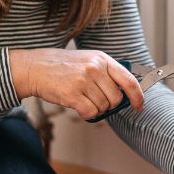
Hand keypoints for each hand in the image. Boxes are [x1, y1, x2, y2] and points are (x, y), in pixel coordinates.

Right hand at [9, 48, 143, 119]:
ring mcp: (84, 81)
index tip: (139, 107)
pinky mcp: (72, 94)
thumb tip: (126, 95)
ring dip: (95, 108)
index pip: (129, 81)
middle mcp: (95, 68)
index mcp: (102, 59)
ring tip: (82, 98)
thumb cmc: (62, 66)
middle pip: (116, 99)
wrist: (35, 67)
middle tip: (94, 100)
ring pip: (103, 107)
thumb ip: (107, 74)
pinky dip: (86, 114)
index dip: (137, 97)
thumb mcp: (88, 60)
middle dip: (108, 105)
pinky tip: (77, 106)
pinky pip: (91, 113)